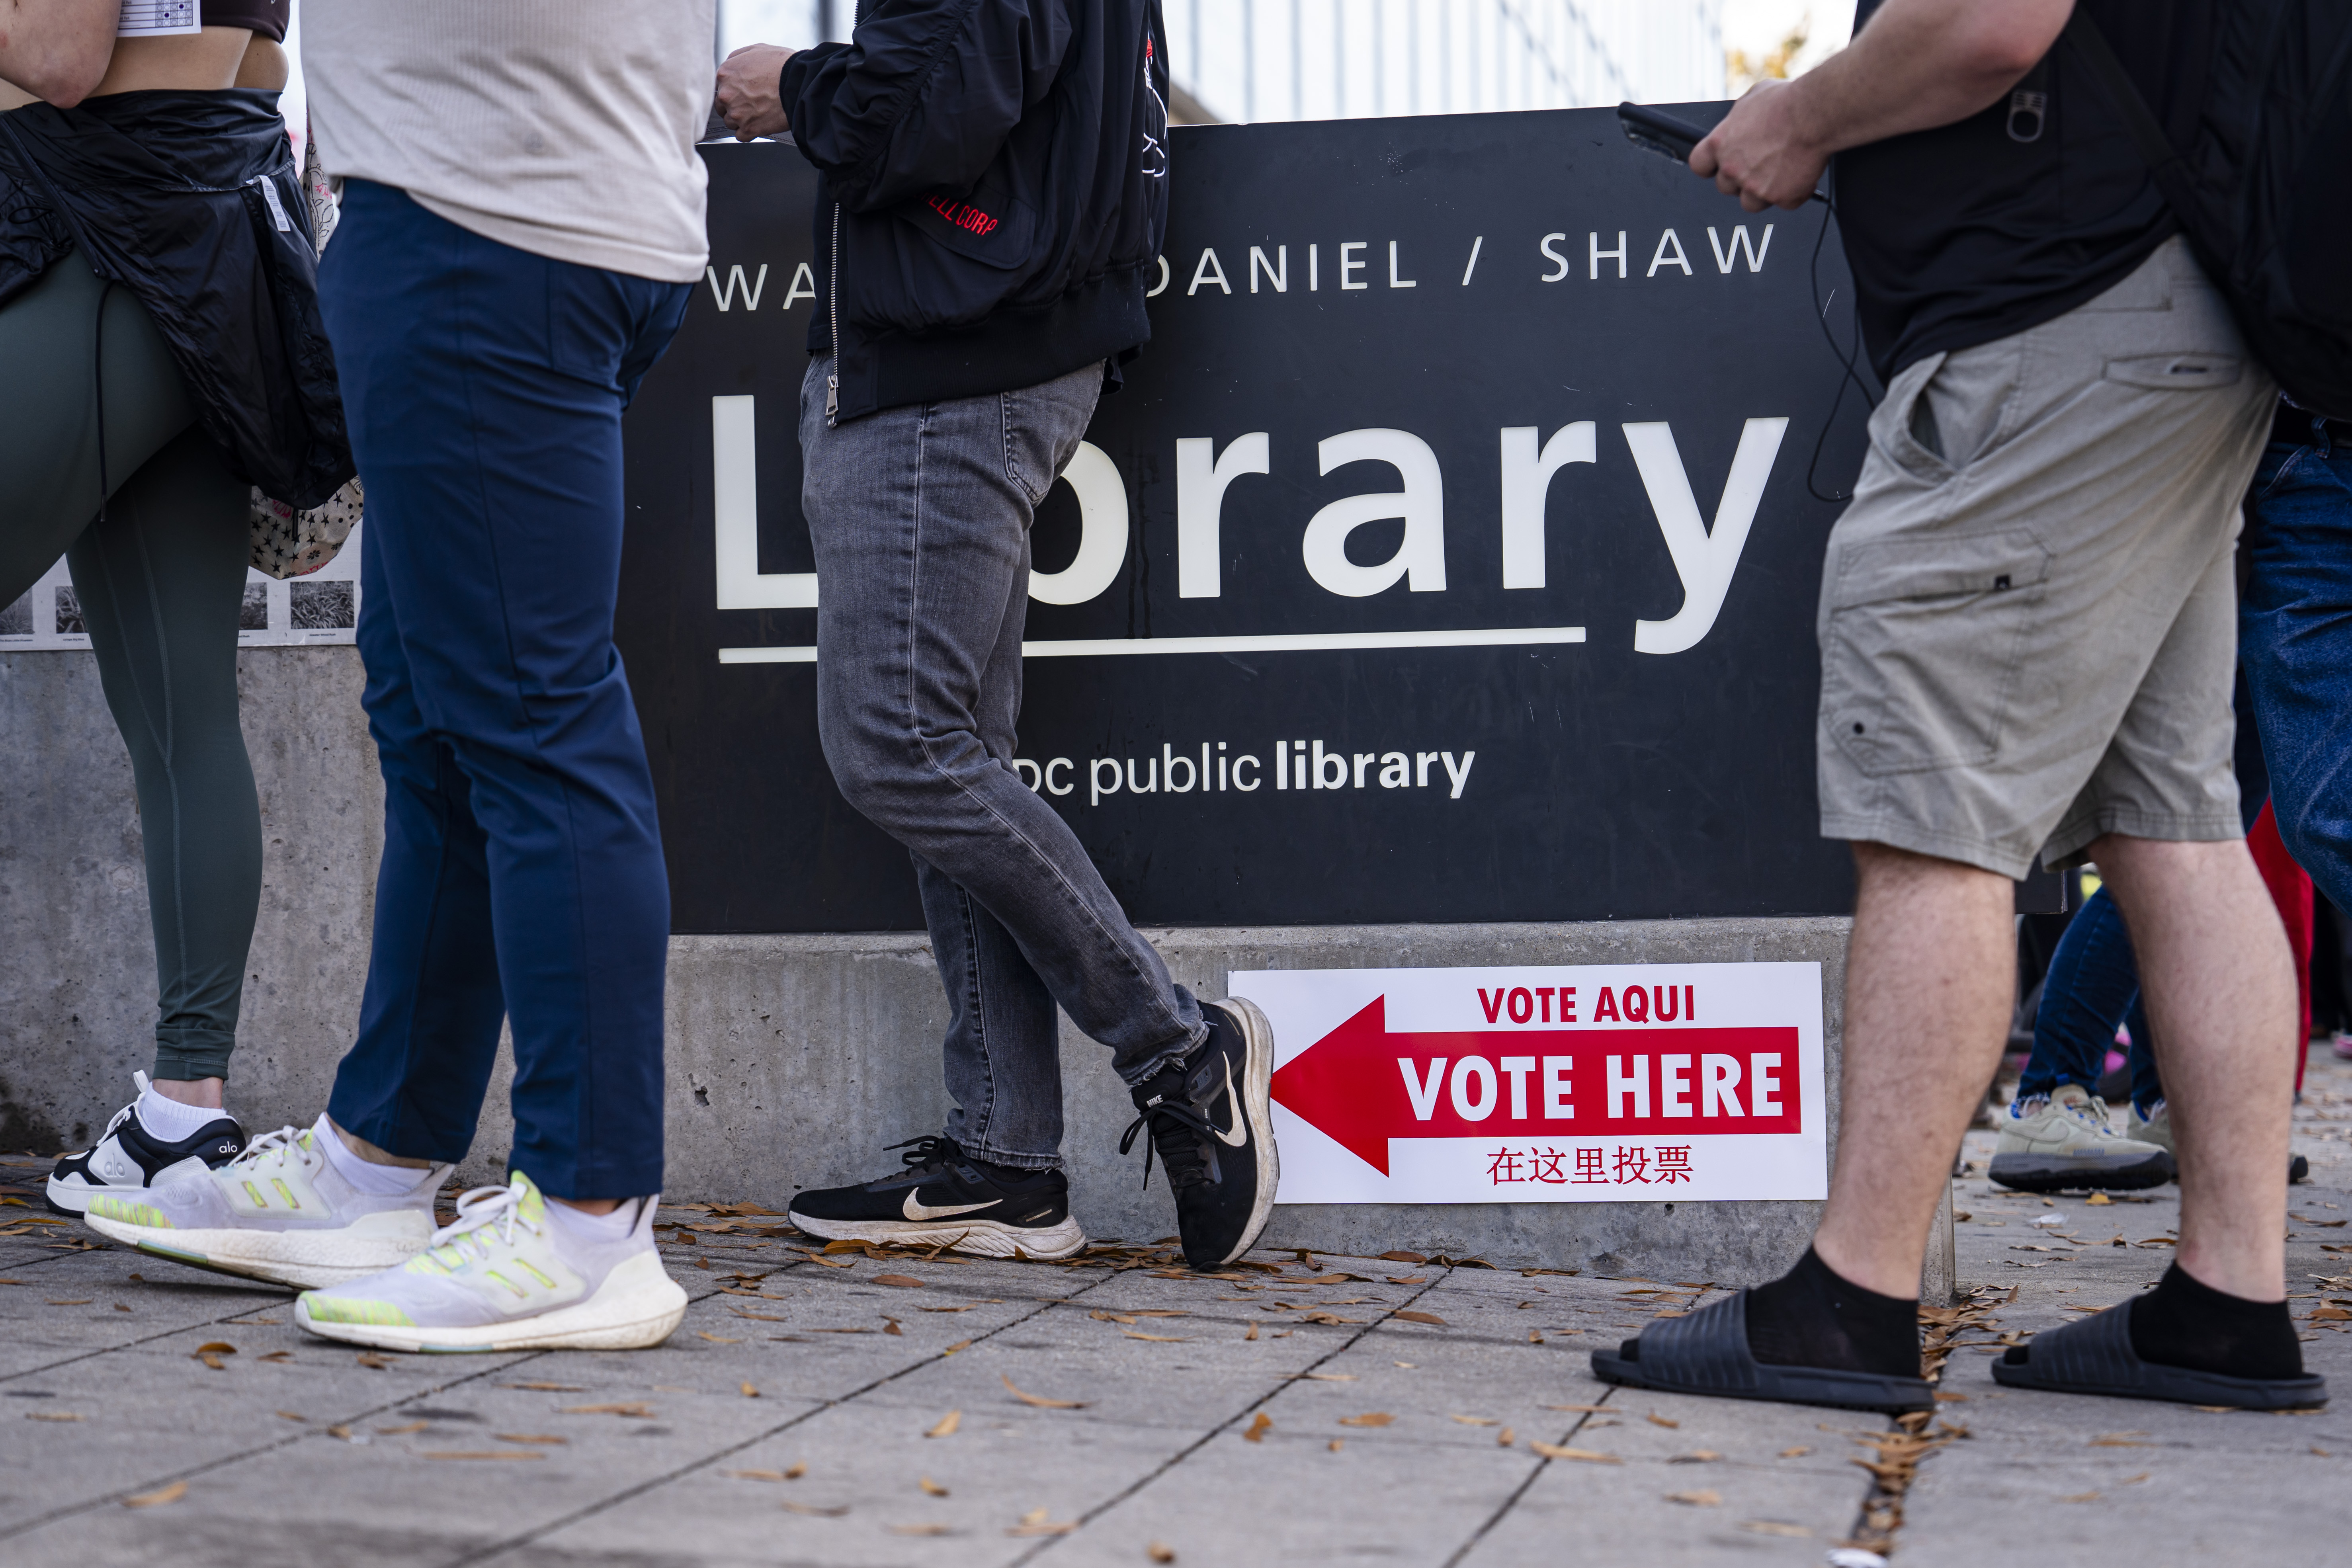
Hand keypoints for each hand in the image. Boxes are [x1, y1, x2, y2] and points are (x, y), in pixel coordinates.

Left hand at [716, 42, 794, 140]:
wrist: (800, 82)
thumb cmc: (782, 64)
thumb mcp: (756, 50)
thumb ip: (738, 59)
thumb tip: (733, 68)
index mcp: (725, 74)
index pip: (719, 87)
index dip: (731, 90)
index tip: (740, 93)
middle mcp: (726, 94)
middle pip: (722, 106)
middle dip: (733, 106)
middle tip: (750, 103)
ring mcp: (737, 113)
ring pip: (730, 122)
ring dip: (741, 120)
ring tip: (757, 113)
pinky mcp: (749, 129)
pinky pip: (741, 136)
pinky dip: (749, 132)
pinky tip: (759, 124)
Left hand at [1689, 79, 1829, 212]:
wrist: (1815, 113)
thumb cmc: (1788, 101)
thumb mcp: (1752, 99)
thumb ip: (1740, 119)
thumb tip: (1741, 122)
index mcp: (1720, 143)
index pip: (1700, 165)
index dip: (1711, 168)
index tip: (1719, 167)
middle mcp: (1732, 168)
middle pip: (1726, 187)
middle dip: (1742, 179)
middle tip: (1762, 164)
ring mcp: (1754, 186)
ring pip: (1751, 202)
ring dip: (1765, 191)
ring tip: (1783, 171)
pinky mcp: (1779, 197)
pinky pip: (1784, 203)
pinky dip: (1794, 193)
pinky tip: (1801, 175)